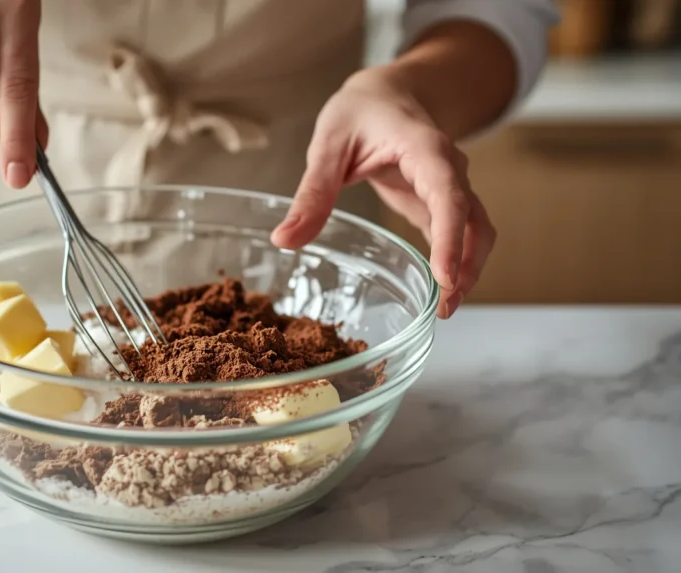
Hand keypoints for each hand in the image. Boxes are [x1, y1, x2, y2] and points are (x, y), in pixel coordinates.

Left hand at [271, 68, 495, 318]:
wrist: (389, 91)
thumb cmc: (361, 111)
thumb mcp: (328, 144)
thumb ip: (311, 193)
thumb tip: (284, 240)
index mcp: (425, 148)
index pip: (447, 194)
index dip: (449, 237)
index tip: (445, 276)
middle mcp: (448, 169)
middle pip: (473, 219)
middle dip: (466, 264)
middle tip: (444, 308)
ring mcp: (449, 187)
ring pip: (475, 229)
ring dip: (467, 268)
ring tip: (445, 308)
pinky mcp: (440, 203)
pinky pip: (460, 234)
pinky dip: (456, 262)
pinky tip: (441, 291)